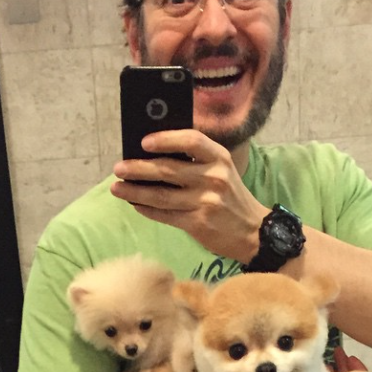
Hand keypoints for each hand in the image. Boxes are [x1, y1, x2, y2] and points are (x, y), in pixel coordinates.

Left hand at [111, 130, 268, 261]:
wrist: (254, 231)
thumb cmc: (232, 197)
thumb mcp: (223, 171)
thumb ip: (197, 161)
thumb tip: (154, 154)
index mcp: (220, 158)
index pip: (192, 140)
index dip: (166, 139)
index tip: (144, 142)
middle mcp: (214, 177)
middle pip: (168, 169)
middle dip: (138, 168)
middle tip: (119, 168)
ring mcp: (206, 201)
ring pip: (161, 195)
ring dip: (135, 191)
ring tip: (117, 188)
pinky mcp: (198, 223)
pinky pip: (165, 215)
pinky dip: (147, 209)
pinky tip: (135, 204)